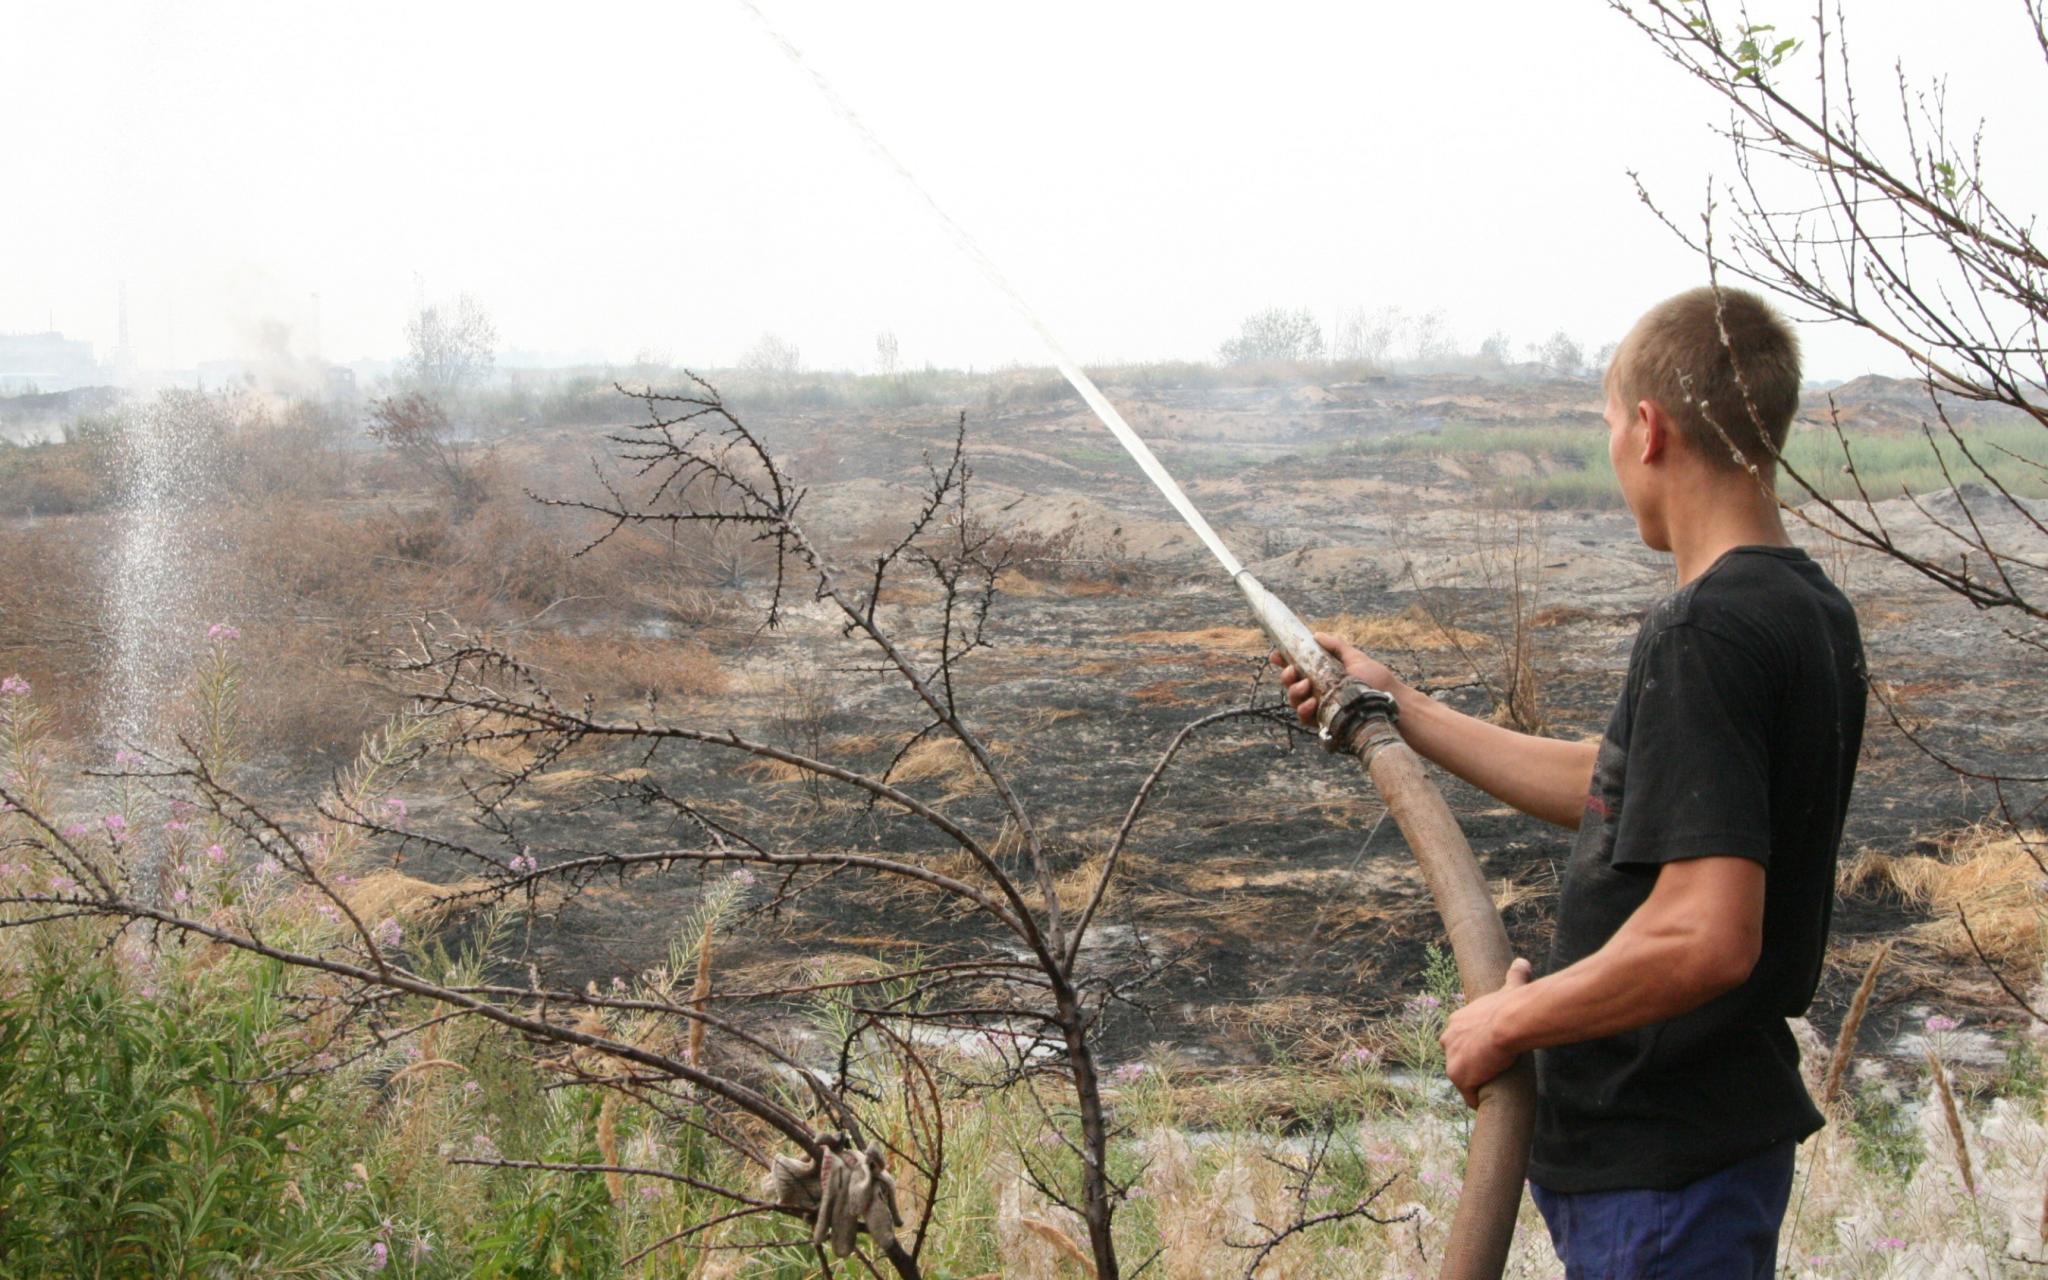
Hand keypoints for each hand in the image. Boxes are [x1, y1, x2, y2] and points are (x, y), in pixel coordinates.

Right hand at [1268, 631, 1399, 727]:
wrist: (1390, 703)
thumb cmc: (1376, 680)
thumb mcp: (1356, 658)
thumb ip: (1336, 646)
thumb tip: (1316, 635)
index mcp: (1322, 672)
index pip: (1297, 665)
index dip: (1283, 660)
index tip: (1276, 655)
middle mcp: (1318, 689)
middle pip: (1290, 683)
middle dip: (1286, 676)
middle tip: (1293, 671)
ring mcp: (1319, 706)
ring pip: (1294, 700)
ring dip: (1294, 692)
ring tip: (1305, 686)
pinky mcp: (1323, 722)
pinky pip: (1304, 717)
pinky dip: (1303, 710)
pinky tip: (1311, 703)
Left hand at [1440, 957, 1532, 1108]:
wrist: (1509, 1022)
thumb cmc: (1511, 1005)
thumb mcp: (1510, 986)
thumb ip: (1515, 974)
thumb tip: (1524, 962)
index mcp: (1457, 1020)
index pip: (1460, 1038)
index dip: (1475, 1046)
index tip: (1489, 1051)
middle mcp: (1447, 1038)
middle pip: (1457, 1057)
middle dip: (1471, 1065)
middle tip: (1493, 1069)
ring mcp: (1451, 1058)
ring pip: (1462, 1077)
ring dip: (1475, 1082)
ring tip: (1494, 1084)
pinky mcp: (1459, 1076)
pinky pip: (1468, 1095)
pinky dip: (1479, 1098)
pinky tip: (1491, 1099)